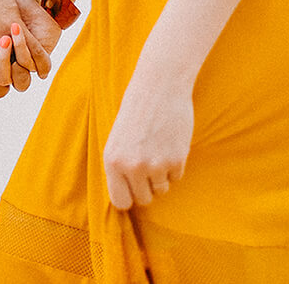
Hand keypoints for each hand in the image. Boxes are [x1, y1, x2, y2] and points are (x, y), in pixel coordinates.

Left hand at [0, 0, 34, 100]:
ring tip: (17, 60)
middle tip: (3, 69)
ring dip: (20, 68)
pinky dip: (39, 60)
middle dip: (3, 80)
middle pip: (1, 86)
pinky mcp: (15, 27)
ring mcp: (0, 43)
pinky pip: (34, 52)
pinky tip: (39, 62)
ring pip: (20, 72)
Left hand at [102, 70, 192, 209]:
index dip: (129, 198)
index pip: (120, 202)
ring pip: (162, 190)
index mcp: (112, 161)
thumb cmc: (136, 111)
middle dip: (147, 187)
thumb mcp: (117, 140)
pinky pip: (176, 178)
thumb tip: (126, 197)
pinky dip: (175, 166)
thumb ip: (119, 167)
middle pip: (143, 199)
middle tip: (148, 166)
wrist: (159, 87)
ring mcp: (155, 165)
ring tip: (157, 150)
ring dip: (162, 176)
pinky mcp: (176, 160)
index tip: (133, 191)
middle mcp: (132, 167)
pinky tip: (169, 144)